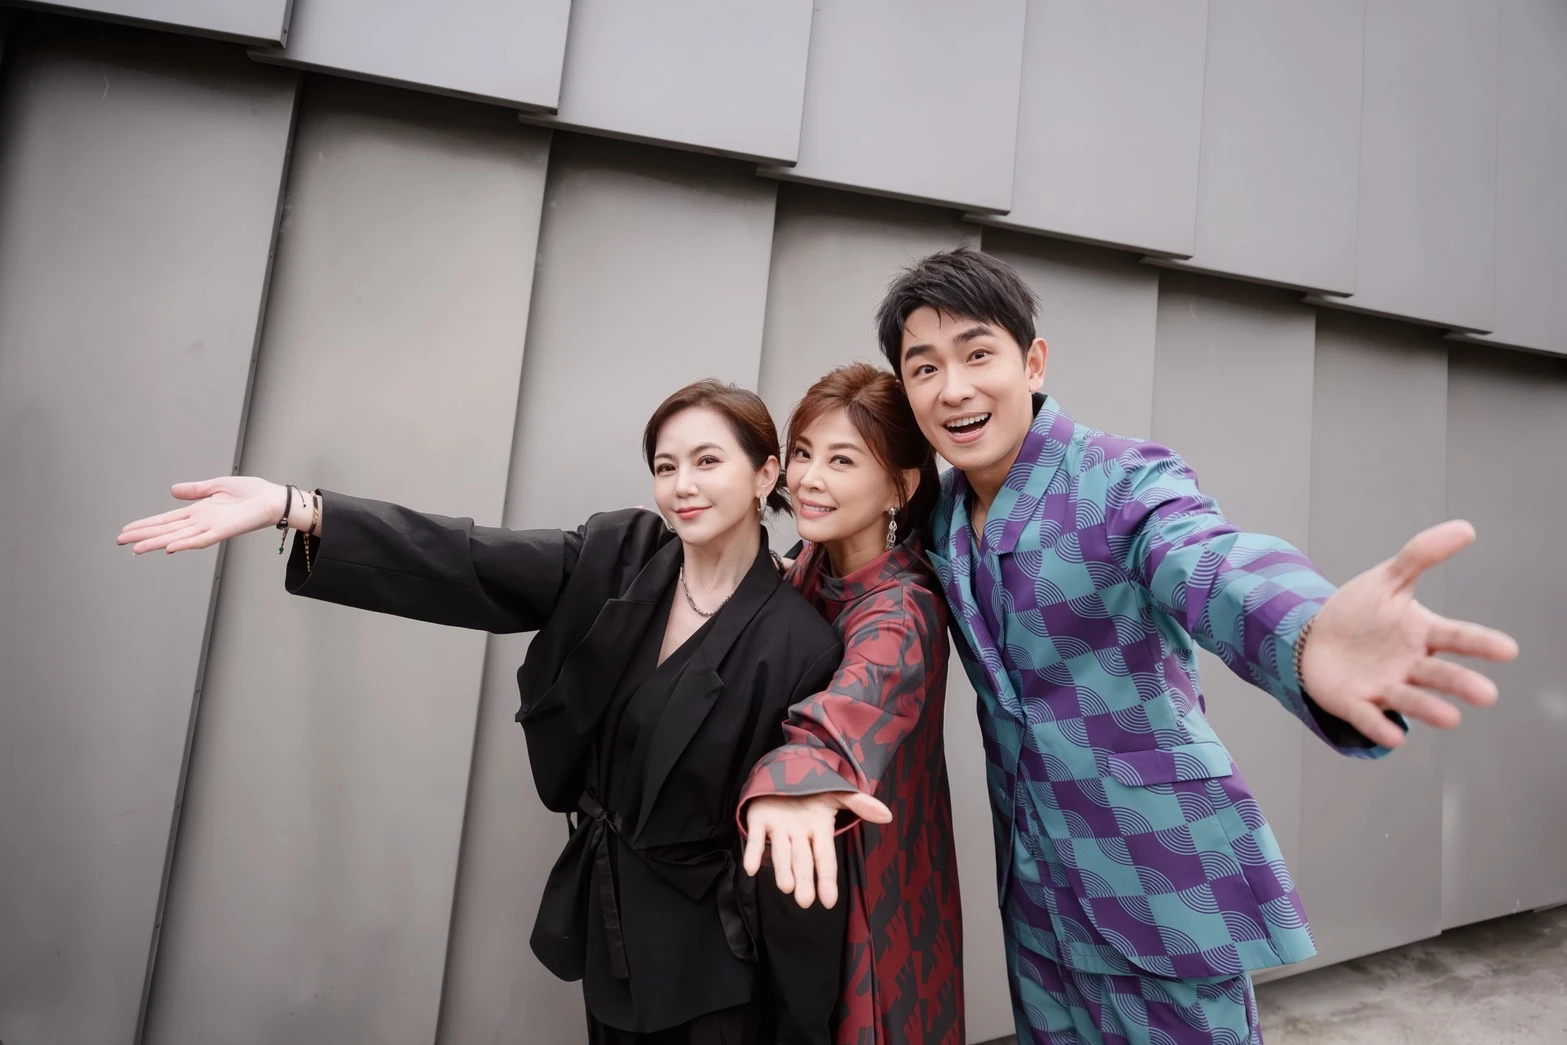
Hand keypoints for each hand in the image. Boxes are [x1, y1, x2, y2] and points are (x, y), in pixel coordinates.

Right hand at [118, 477, 287, 553]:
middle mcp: (200, 522)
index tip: (127, 529)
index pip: (166, 520)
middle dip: (142, 536)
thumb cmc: (251, 493)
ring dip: (156, 543)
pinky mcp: (223, 531)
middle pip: (165, 530)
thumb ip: (195, 490)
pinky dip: (185, 544)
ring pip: (177, 538)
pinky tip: (169, 548)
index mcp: (198, 511)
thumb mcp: (217, 486)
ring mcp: (210, 528)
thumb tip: (172, 490)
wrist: (272, 499)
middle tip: (120, 541)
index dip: (145, 524)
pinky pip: (201, 540)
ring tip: (136, 548)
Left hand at [741, 791, 890, 908]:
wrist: (785, 774)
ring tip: (785, 887)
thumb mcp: (838, 792)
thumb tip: (887, 815)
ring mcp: (778, 828)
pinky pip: (754, 838)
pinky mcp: (758, 820)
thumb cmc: (813, 790)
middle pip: (802, 860)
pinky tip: (750, 869)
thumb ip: (860, 804)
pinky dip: (751, 852)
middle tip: (804, 902)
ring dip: (782, 869)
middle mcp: (798, 834)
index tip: (829, 902)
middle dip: (804, 880)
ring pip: (781, 852)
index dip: (826, 878)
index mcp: (818, 830)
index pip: (825, 857)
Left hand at [1302, 520, 1518, 747]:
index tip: (1508, 650)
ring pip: (1410, 700)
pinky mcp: (1356, 703)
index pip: (1457, 637)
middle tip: (1486, 695)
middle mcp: (1410, 665)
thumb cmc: (1359, 612)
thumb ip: (1421, 556)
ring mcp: (1384, 686)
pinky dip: (1380, 726)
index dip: (1481, 643)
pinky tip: (1394, 736)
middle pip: (1439, 675)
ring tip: (1451, 719)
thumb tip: (1466, 528)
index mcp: (1422, 634)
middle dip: (1461, 684)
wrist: (1311, 637)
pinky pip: (1370, 716)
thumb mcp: (1387, 580)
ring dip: (1429, 709)